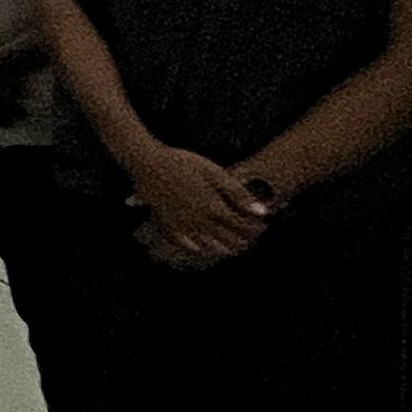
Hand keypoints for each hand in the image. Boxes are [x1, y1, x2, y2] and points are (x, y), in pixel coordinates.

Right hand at [124, 137, 270, 262]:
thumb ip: (238, 193)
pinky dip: (194, 248)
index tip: (263, 228)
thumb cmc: (182, 163)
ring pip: (207, 243)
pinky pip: (183, 243)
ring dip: (222, 247)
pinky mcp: (167, 224)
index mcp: (213, 207)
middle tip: (252, 241)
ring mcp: (182, 225)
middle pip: (226, 238)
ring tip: (232, 249)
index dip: (254, 228)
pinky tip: (198, 249)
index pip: (240, 225)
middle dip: (242, 241)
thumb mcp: (214, 172)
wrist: (148, 163)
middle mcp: (199, 221)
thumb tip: (262, 211)